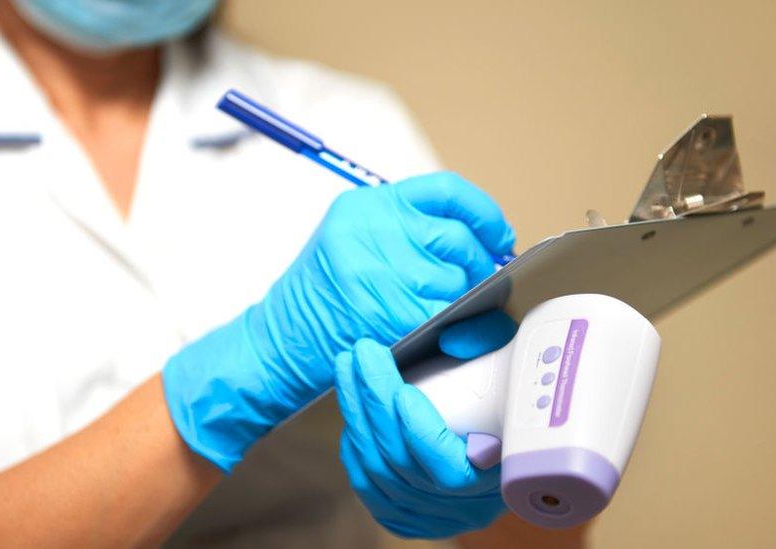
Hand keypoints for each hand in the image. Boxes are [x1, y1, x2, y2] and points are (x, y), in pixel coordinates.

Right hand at [162, 172, 514, 471]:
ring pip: (456, 281)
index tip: (500, 236)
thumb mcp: (355, 245)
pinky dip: (459, 329)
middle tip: (479, 285)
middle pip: (457, 238)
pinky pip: (444, 317)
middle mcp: (371, 229)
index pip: (445, 191)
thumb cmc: (322, 300)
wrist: (276, 343)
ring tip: (448, 313)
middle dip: (480, 266)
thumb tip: (486, 248)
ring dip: (466, 302)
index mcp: (367, 205)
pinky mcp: (384, 310)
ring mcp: (376, 269)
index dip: (484, 213)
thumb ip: (410, 235)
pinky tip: (448, 335)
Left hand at [335, 311, 518, 538]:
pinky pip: (367, 484)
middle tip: (363, 353)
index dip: (421, 435)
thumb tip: (451, 340)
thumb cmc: (506, 384)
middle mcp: (466, 505)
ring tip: (348, 367)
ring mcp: (434, 516)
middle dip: (374, 402)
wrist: (502, 421)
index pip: (451, 472)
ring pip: (377, 472)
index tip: (403, 390)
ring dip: (356, 413)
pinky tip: (353, 408)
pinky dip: (354, 444)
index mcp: (500, 474)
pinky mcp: (407, 516)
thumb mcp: (510, 352)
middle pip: (401, 463)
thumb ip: (487, 337)